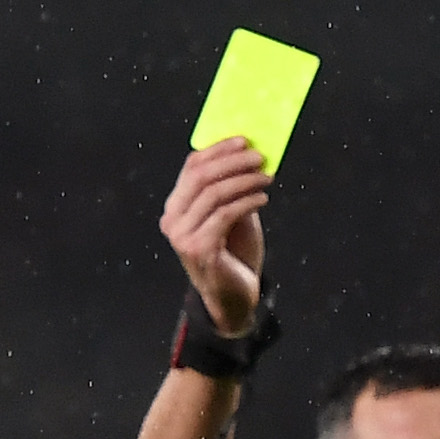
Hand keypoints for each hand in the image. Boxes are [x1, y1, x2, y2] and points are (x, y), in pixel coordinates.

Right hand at [159, 139, 272, 335]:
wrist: (233, 297)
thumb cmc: (234, 253)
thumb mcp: (232, 215)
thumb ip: (232, 189)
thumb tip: (248, 154)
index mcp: (176, 207)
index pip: (192, 167)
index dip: (218, 150)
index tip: (244, 141)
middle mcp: (172, 220)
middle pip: (201, 177)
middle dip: (232, 162)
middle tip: (259, 157)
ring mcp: (182, 237)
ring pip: (214, 194)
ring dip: (244, 181)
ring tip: (266, 177)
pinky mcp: (199, 250)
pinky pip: (225, 215)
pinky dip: (247, 202)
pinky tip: (263, 198)